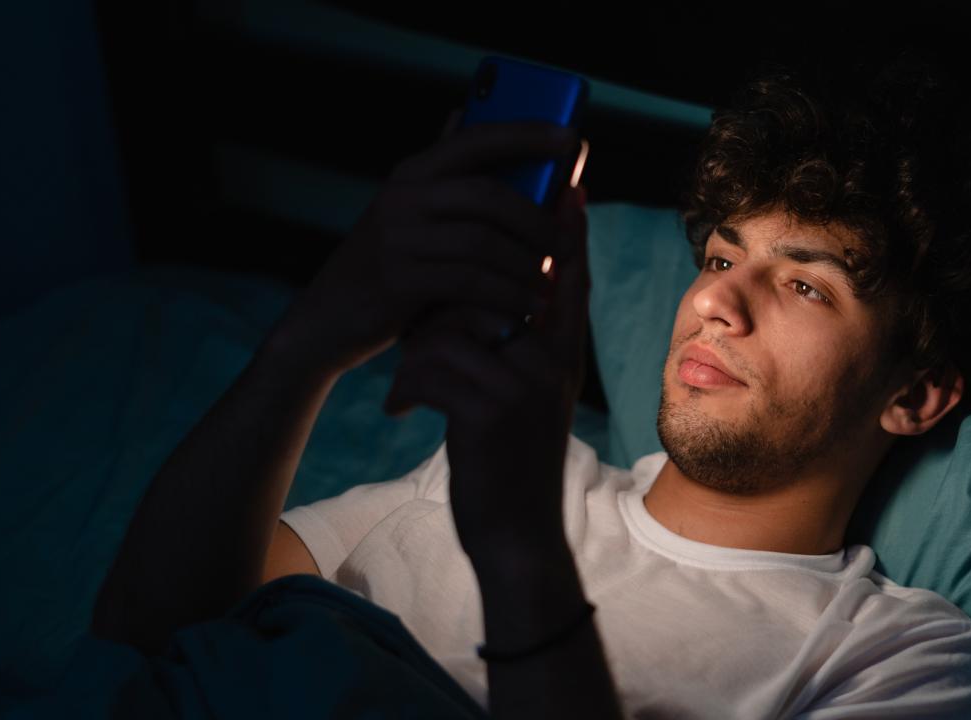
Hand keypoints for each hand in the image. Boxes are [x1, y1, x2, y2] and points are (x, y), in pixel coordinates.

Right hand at [266, 111, 581, 379]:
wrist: (326, 320)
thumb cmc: (386, 266)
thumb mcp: (410, 214)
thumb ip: (443, 172)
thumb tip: (465, 110)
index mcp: (413, 173)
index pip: (476, 138)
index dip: (526, 134)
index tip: (571, 137)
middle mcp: (402, 197)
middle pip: (488, 196)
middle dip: (537, 220)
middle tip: (568, 244)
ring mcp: (396, 238)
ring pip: (483, 243)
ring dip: (526, 266)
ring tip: (549, 286)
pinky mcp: (397, 281)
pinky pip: (469, 282)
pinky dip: (506, 295)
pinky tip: (526, 309)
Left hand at [384, 183, 589, 562]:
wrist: (515, 533)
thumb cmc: (510, 457)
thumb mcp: (530, 398)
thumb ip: (527, 348)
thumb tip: (503, 301)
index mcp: (562, 354)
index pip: (569, 276)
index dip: (566, 230)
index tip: (565, 185)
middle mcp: (551, 362)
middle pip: (493, 290)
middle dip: (443, 312)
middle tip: (419, 338)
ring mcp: (526, 386)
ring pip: (451, 327)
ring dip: (418, 357)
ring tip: (413, 390)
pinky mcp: (491, 412)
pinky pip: (431, 366)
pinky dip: (406, 389)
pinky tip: (401, 411)